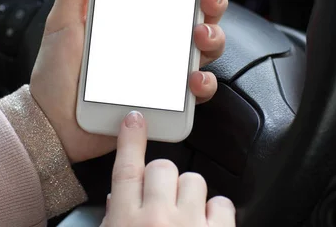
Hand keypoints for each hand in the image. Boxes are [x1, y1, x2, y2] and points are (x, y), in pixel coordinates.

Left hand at [30, 0, 232, 162]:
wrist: (51, 121)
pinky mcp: (165, 98)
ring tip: (199, 33)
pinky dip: (202, 83)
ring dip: (213, 35)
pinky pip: (195, 90)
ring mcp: (163, 68)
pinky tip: (192, 79)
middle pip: (198, 13)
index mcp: (135, 15)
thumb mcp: (64, 18)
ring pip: (205, 47)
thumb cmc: (57, 70)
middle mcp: (155, 39)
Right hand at [101, 111, 235, 225]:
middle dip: (163, 180)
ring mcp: (189, 224)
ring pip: (193, 180)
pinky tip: (206, 225)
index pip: (126, 169)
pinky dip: (215, 213)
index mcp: (126, 222)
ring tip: (185, 218)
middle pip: (162, 167)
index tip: (134, 120)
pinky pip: (222, 203)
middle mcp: (157, 218)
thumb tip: (115, 201)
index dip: (130, 141)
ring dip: (189, 195)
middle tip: (163, 202)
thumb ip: (113, 220)